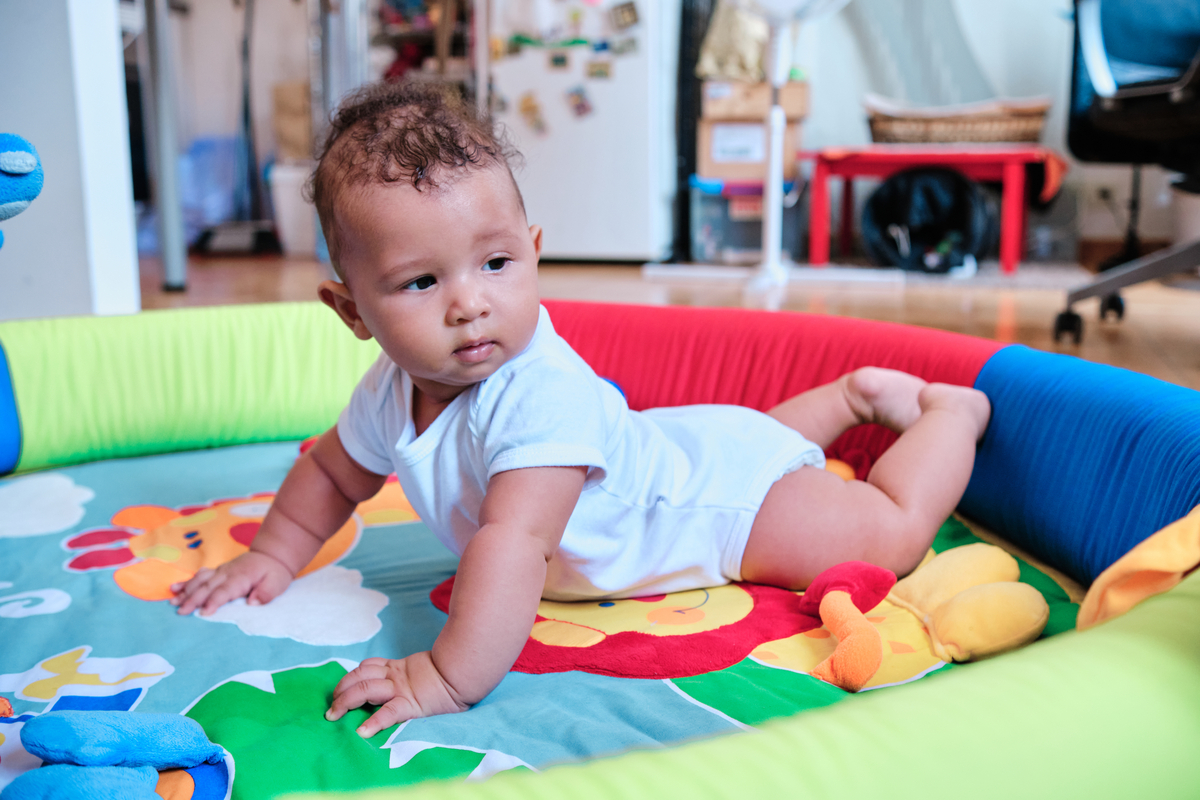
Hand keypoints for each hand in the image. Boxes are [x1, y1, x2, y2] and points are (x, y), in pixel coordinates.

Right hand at [170, 551, 293, 615]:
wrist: (271, 554)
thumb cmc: (275, 572)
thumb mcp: (277, 582)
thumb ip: (266, 592)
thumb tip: (253, 603)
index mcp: (241, 577)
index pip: (225, 591)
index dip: (214, 601)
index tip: (204, 613)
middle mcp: (227, 573)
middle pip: (207, 587)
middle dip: (193, 599)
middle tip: (181, 612)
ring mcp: (220, 571)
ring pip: (200, 580)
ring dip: (186, 591)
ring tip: (173, 602)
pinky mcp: (217, 571)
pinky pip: (199, 575)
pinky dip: (186, 582)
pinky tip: (174, 588)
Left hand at [326, 652, 468, 736]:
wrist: (464, 674)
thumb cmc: (447, 675)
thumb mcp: (422, 672)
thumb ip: (409, 673)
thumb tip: (392, 682)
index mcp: (396, 668)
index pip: (366, 667)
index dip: (350, 678)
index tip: (339, 691)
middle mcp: (394, 677)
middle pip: (360, 677)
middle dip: (341, 691)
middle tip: (331, 707)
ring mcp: (400, 689)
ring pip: (366, 688)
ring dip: (346, 701)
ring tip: (335, 715)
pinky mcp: (410, 703)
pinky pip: (388, 712)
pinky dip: (374, 722)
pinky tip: (362, 732)